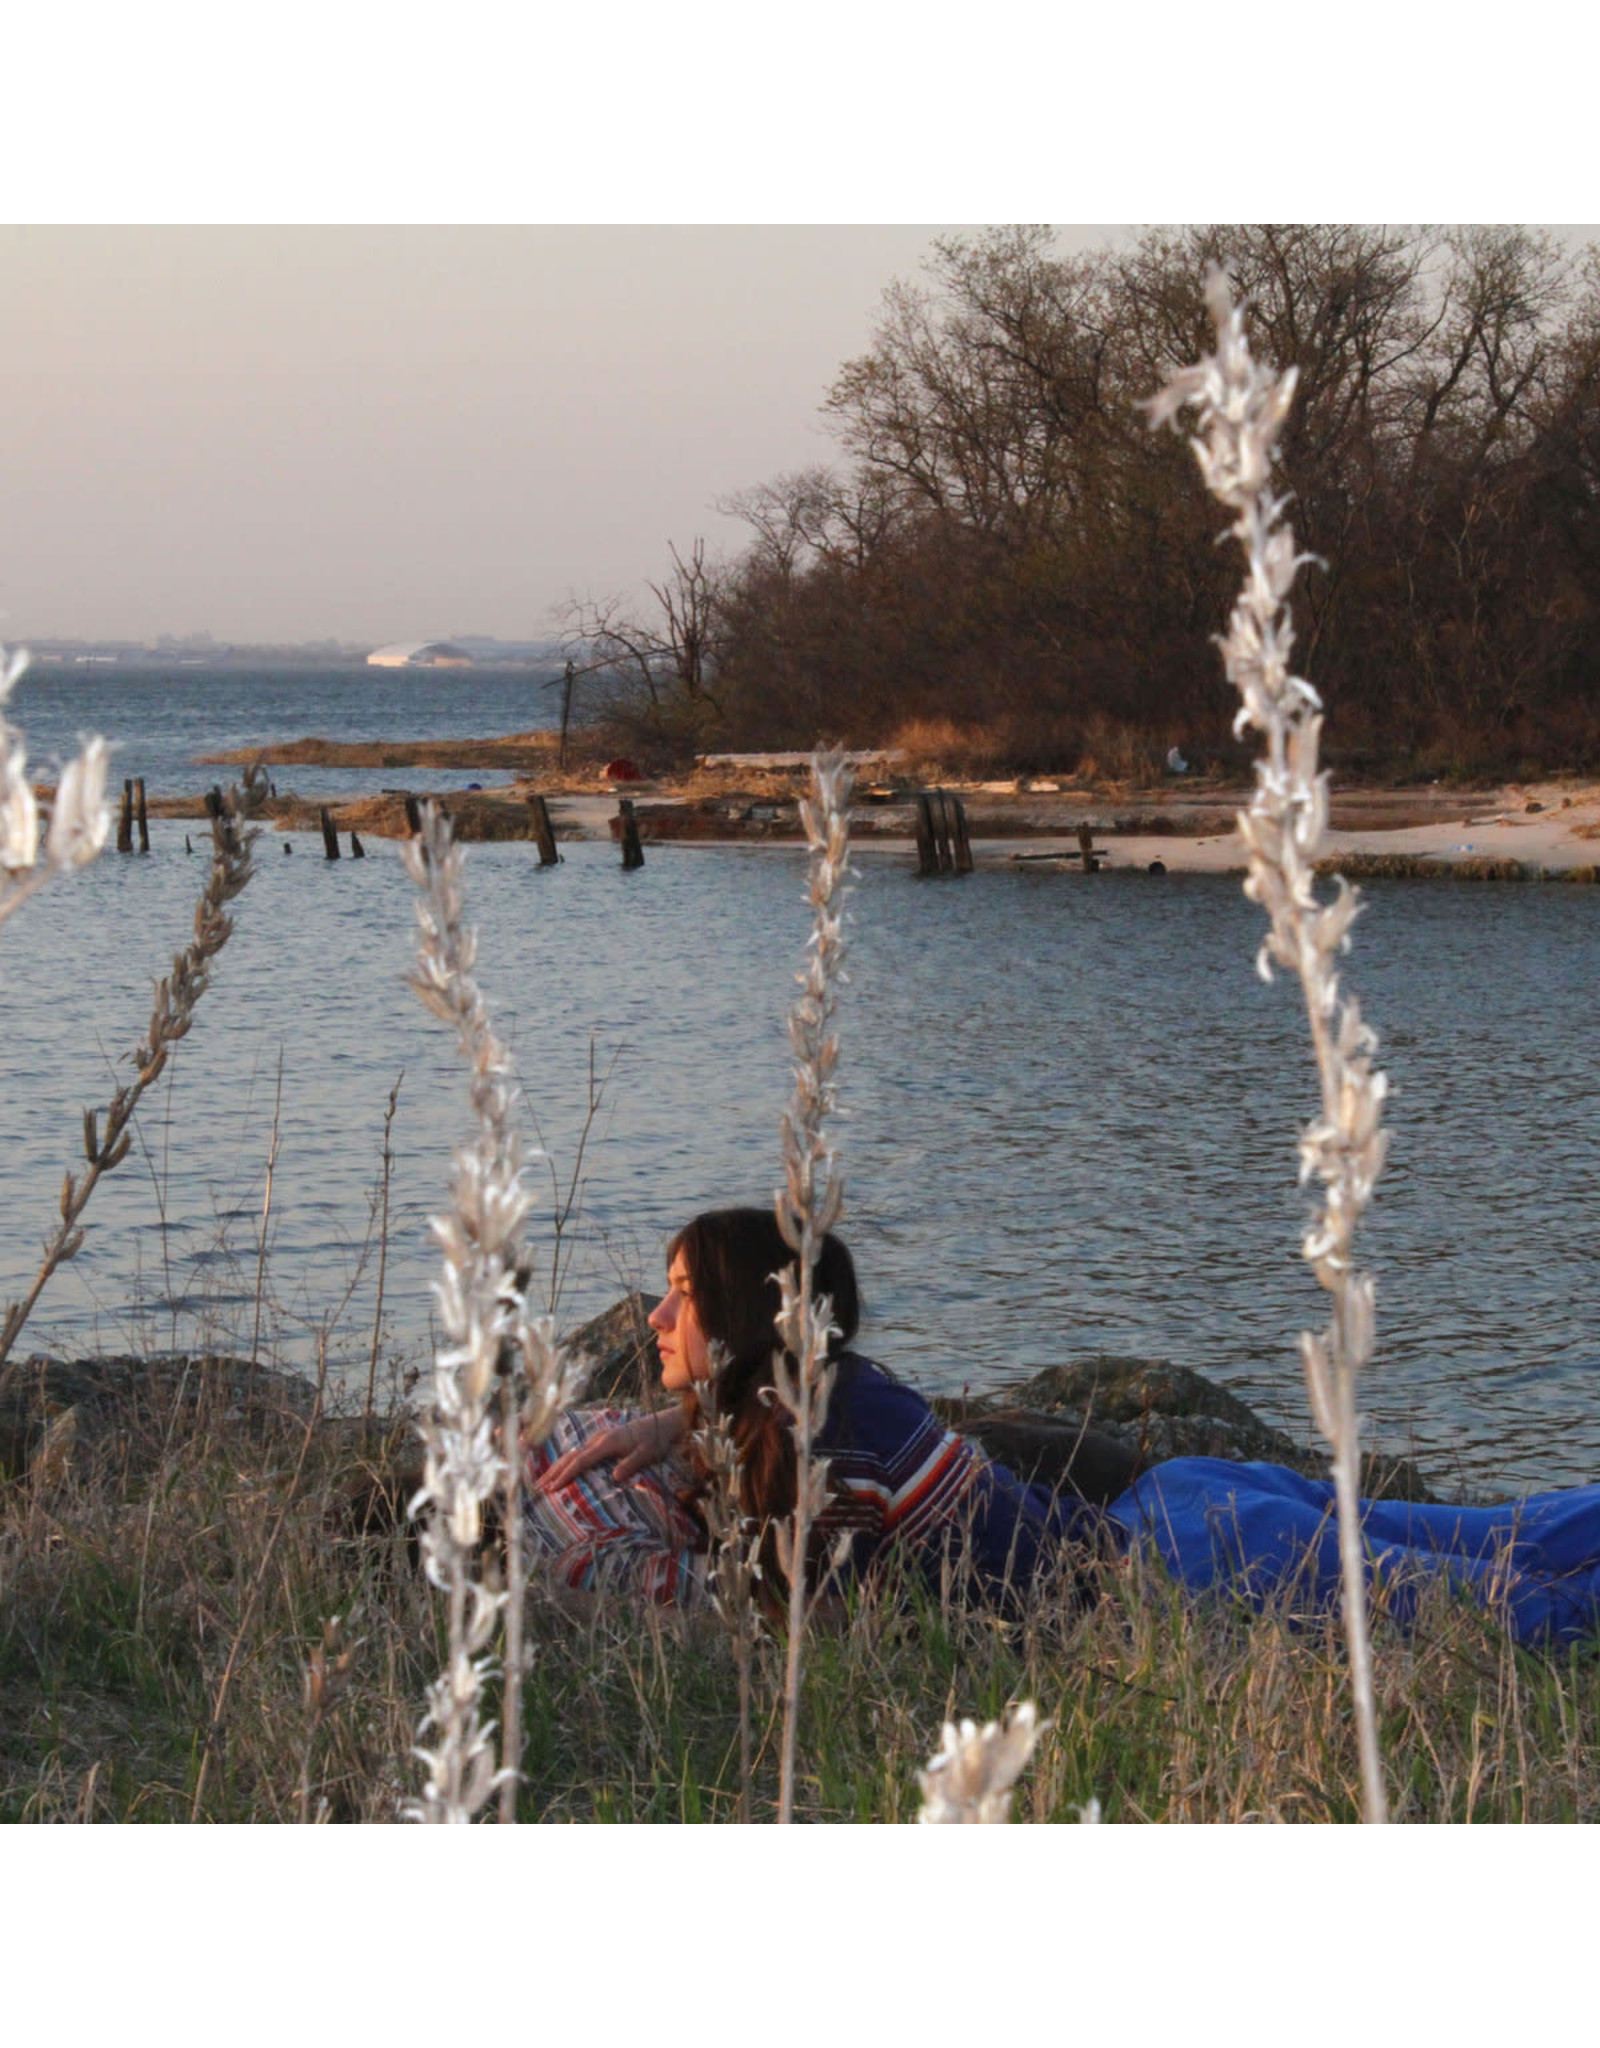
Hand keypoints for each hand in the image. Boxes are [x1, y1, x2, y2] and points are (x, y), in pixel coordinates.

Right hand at [535, 1406, 687, 1492]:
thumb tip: (614, 1477)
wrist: (663, 1422)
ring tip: (544, 1481)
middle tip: (539, 1488)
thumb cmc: (656, 1439)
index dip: (566, 1475)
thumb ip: (631, 1464)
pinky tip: (563, 1470)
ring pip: (573, 1453)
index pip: (581, 1460)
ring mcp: (600, 1437)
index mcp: (607, 1442)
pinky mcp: (603, 1439)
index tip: (553, 1488)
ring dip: (558, 1467)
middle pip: (571, 1456)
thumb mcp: (648, 1453)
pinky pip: (580, 1452)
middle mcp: (599, 1438)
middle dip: (554, 1472)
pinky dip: (568, 1462)